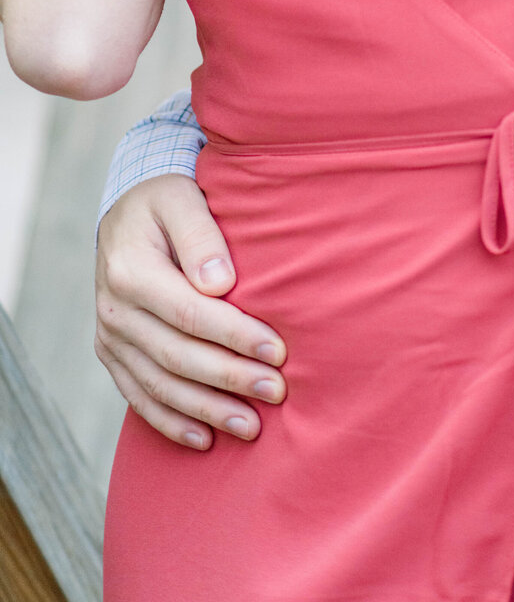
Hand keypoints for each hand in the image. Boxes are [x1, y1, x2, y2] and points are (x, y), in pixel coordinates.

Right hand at [95, 174, 286, 448]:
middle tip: (276, 392)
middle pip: (177, 356)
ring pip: (159, 385)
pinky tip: (204, 439)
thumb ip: (200, 236)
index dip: (234, 336)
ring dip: (206, 410)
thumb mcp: (182, 199)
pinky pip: (138, 396)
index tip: (277, 351)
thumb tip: (220, 283)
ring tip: (251, 426)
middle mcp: (114, 310)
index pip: (190, 314)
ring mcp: (110, 337)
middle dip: (230, 379)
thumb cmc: (166, 203)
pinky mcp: (111, 355)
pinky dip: (170, 422)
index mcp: (131, 271)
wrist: (125, 214)